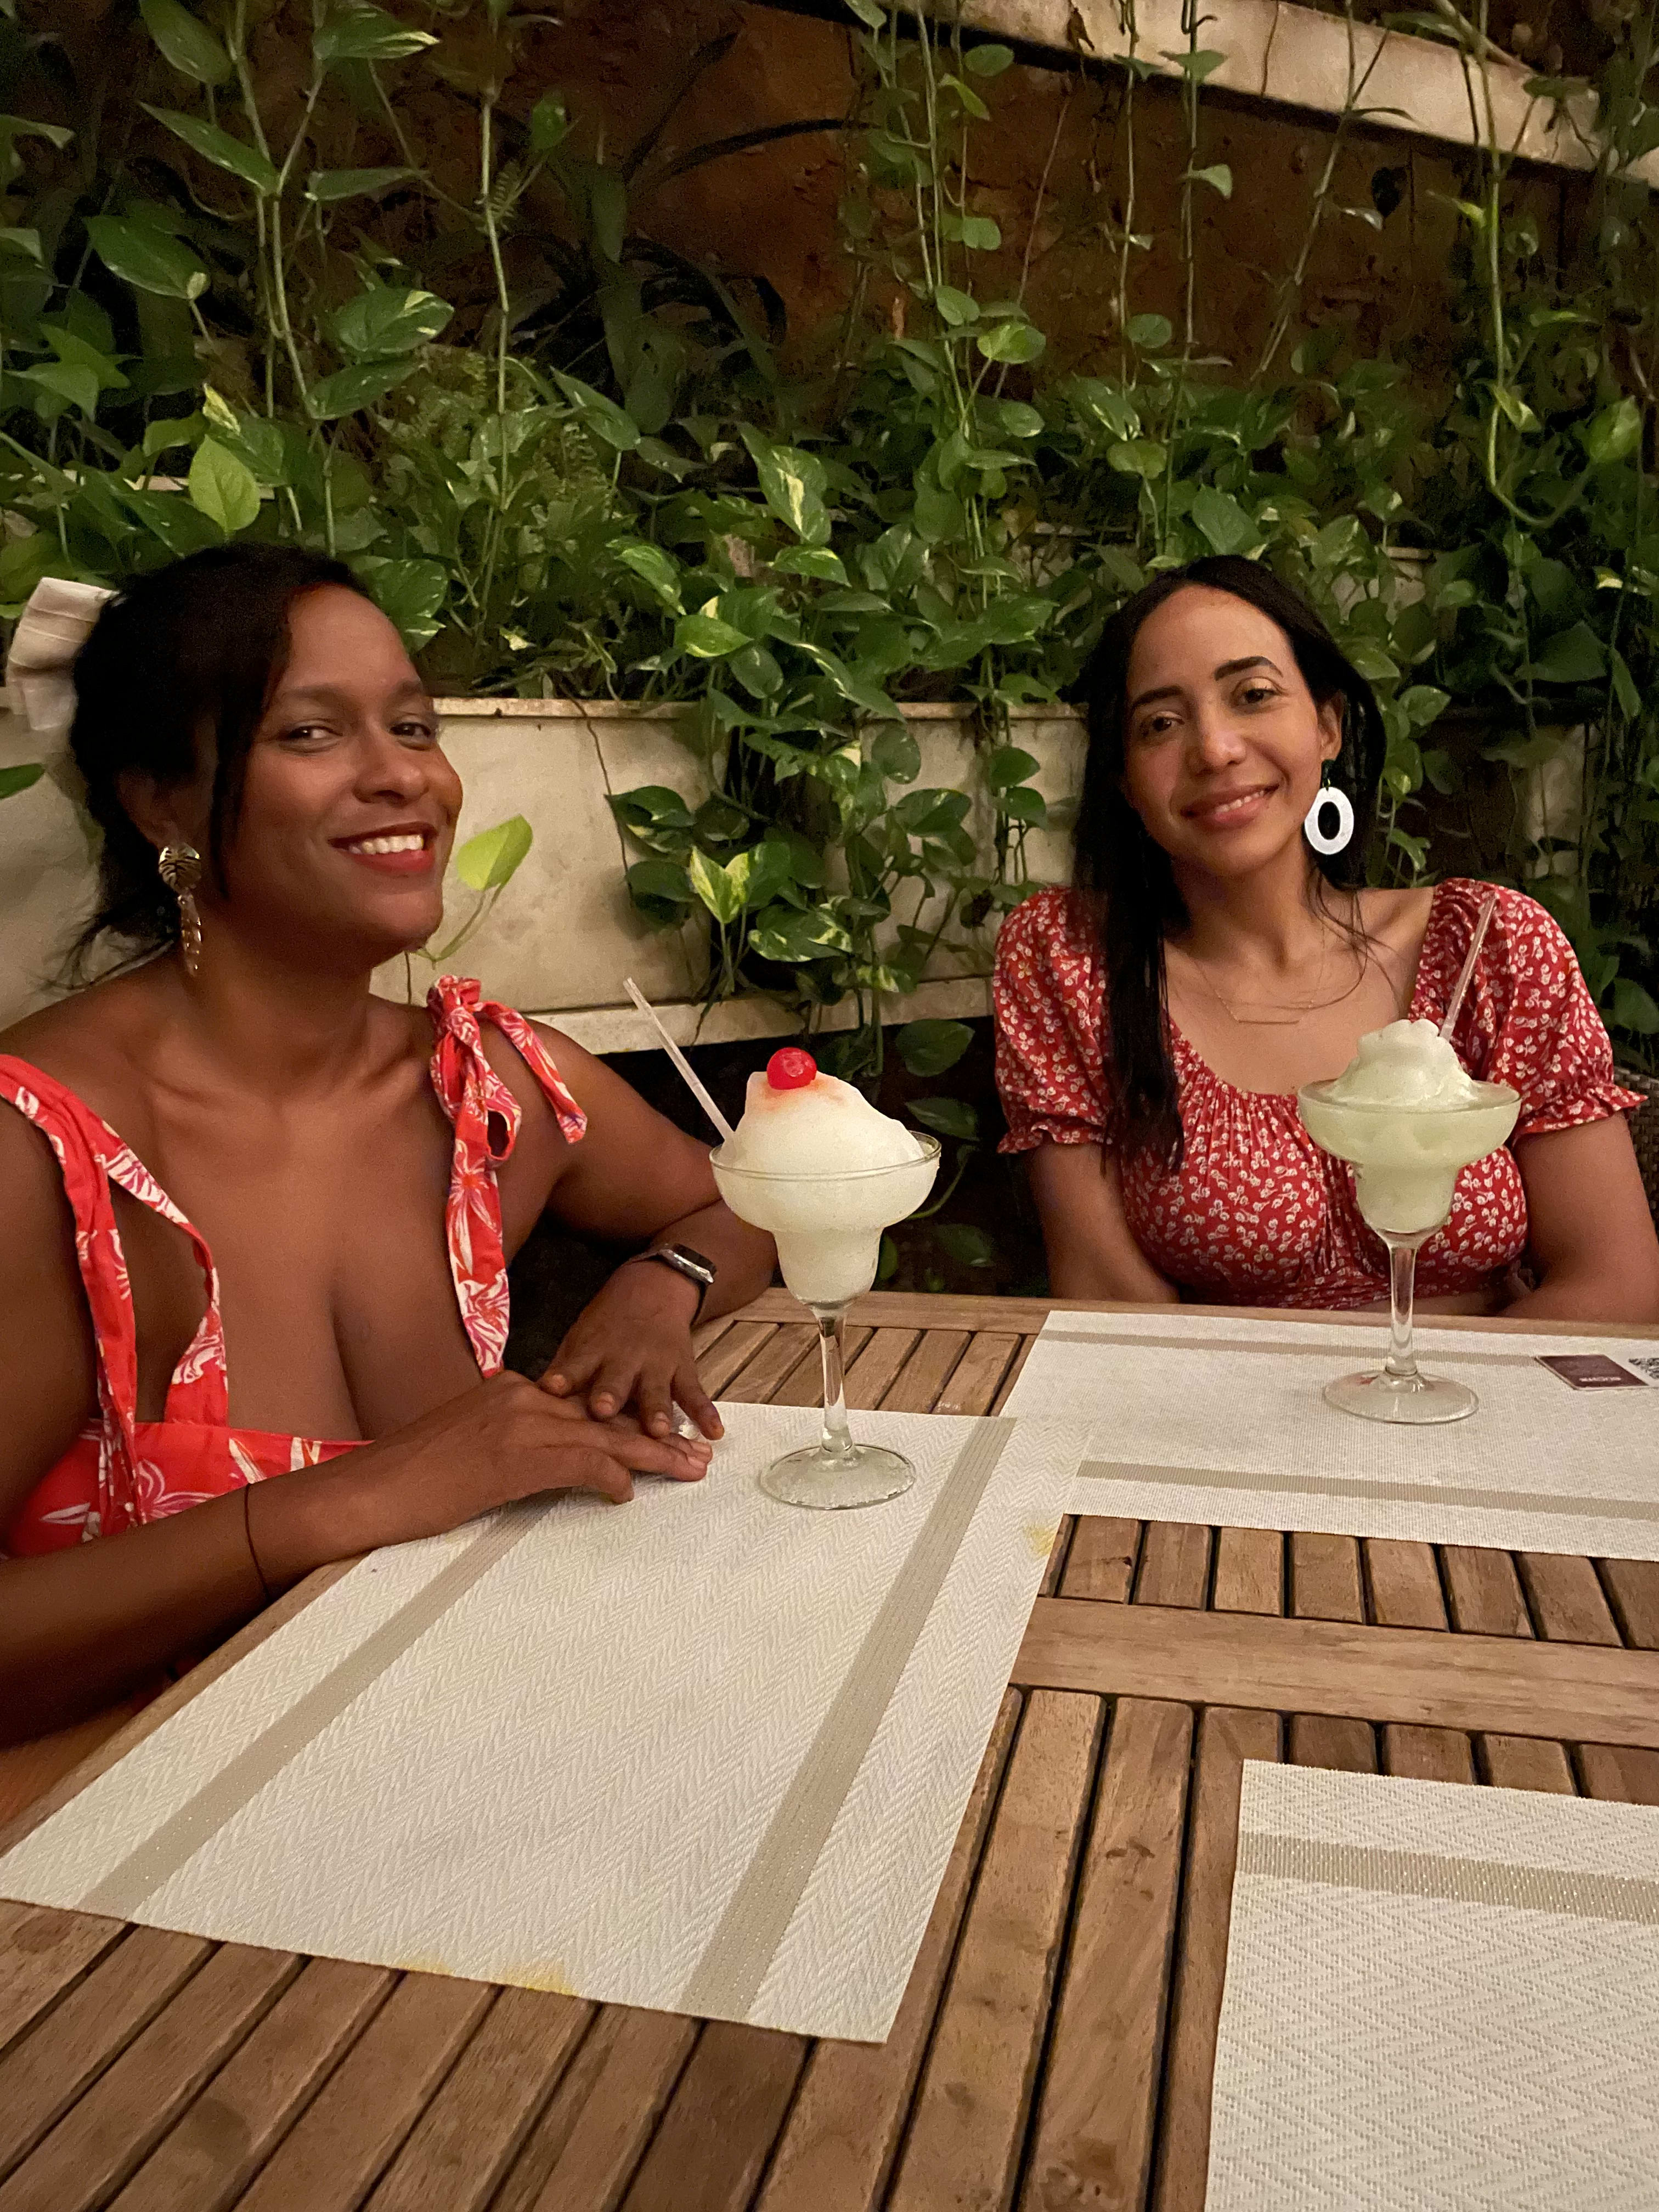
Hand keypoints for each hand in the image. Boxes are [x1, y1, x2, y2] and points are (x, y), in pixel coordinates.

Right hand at [251, 1372, 711, 1582]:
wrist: (371, 1488)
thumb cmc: (411, 1476)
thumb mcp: (469, 1442)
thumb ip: (510, 1439)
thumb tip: (538, 1459)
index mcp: (511, 1389)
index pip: (583, 1403)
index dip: (626, 1420)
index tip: (660, 1433)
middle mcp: (522, 1396)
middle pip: (605, 1414)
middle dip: (654, 1434)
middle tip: (695, 1450)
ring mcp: (520, 1422)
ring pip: (605, 1434)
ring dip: (653, 1455)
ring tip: (689, 1469)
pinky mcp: (516, 1455)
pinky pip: (581, 1461)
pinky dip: (610, 1477)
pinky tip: (627, 1495)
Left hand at [541, 1261, 722, 1441]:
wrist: (653, 1288)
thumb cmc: (606, 1325)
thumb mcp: (579, 1339)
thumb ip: (562, 1372)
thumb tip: (528, 1403)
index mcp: (593, 1351)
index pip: (576, 1366)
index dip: (564, 1377)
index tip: (552, 1388)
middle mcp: (624, 1359)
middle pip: (616, 1380)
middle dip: (610, 1395)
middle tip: (603, 1410)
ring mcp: (656, 1365)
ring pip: (656, 1390)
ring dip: (657, 1410)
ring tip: (659, 1430)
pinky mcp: (683, 1369)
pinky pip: (696, 1393)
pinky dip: (706, 1412)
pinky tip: (715, 1431)